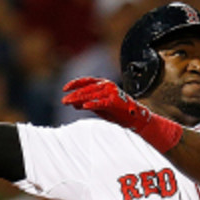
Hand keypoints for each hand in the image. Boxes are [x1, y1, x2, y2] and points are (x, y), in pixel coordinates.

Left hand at [62, 77, 181, 152]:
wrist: (135, 118)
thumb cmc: (119, 113)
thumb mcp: (101, 107)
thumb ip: (89, 103)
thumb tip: (75, 104)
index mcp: (105, 84)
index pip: (86, 81)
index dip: (75, 84)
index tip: (65, 89)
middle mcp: (108, 86)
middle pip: (86, 89)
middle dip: (73, 95)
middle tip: (64, 100)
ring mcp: (111, 93)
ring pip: (91, 94)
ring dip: (78, 99)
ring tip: (69, 102)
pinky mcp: (115, 102)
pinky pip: (101, 103)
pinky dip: (92, 104)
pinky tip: (83, 107)